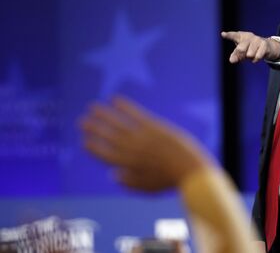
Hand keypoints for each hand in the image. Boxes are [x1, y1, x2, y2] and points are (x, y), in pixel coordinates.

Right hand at [80, 97, 209, 191]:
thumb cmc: (169, 181)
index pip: (103, 155)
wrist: (189, 170)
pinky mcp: (153, 126)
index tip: (83, 141)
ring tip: (91, 106)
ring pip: (117, 123)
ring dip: (103, 114)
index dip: (92, 147)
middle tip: (81, 121)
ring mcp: (141, 137)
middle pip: (107, 136)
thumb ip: (128, 183)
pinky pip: (135, 113)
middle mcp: (130, 150)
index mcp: (127, 166)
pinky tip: (114, 98)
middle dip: (93, 128)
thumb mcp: (147, 188)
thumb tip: (112, 174)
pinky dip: (124, 106)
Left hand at [221, 31, 279, 63]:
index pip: (233, 36)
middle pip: (241, 48)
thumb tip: (231, 61)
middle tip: (243, 57)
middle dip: (240, 55)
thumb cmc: (250, 48)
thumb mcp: (242, 52)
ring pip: (250, 54)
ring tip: (251, 55)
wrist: (267, 46)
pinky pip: (257, 56)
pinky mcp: (264, 44)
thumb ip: (236, 55)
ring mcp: (257, 39)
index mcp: (241, 36)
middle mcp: (249, 36)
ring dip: (250, 57)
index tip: (223, 34)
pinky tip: (255, 58)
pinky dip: (255, 59)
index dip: (228, 35)